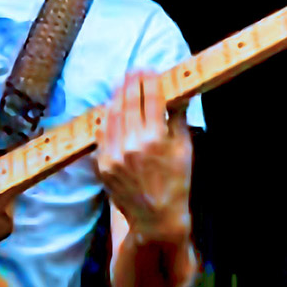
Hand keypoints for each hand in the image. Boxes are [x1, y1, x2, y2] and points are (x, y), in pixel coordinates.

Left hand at [96, 70, 192, 235]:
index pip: (151, 99)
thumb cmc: (176, 182)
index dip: (149, 80)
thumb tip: (178, 91)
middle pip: (129, 103)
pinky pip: (102, 135)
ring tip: (121, 84)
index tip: (149, 69)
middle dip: (131, 82)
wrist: (156, 217)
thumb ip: (178, 119)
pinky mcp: (102, 165)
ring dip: (116, 96)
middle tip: (133, 70)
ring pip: (112, 116)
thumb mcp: (184, 150)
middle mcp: (132, 145)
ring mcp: (114, 155)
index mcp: (156, 139)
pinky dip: (106, 119)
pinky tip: (111, 109)